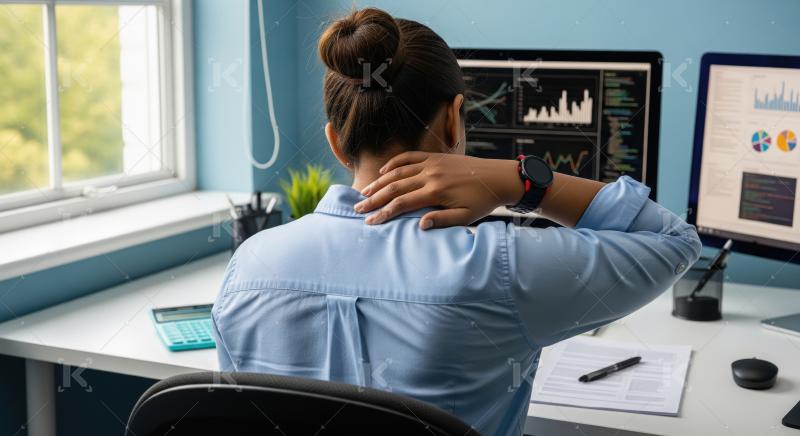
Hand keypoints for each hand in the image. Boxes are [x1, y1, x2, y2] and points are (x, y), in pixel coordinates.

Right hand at [354, 152, 522, 228]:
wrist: (499, 177)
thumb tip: (420, 225)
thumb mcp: (466, 217)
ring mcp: (432, 163)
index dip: (383, 213)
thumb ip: (442, 220)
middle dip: (374, 199)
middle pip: (394, 187)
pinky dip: (395, 163)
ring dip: (379, 182)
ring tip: (365, 192)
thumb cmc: (483, 201)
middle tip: (358, 209)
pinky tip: (384, 172)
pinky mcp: (436, 157)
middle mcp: (430, 175)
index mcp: (436, 192)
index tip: (370, 222)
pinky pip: (410, 157)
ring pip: (398, 172)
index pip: (402, 204)